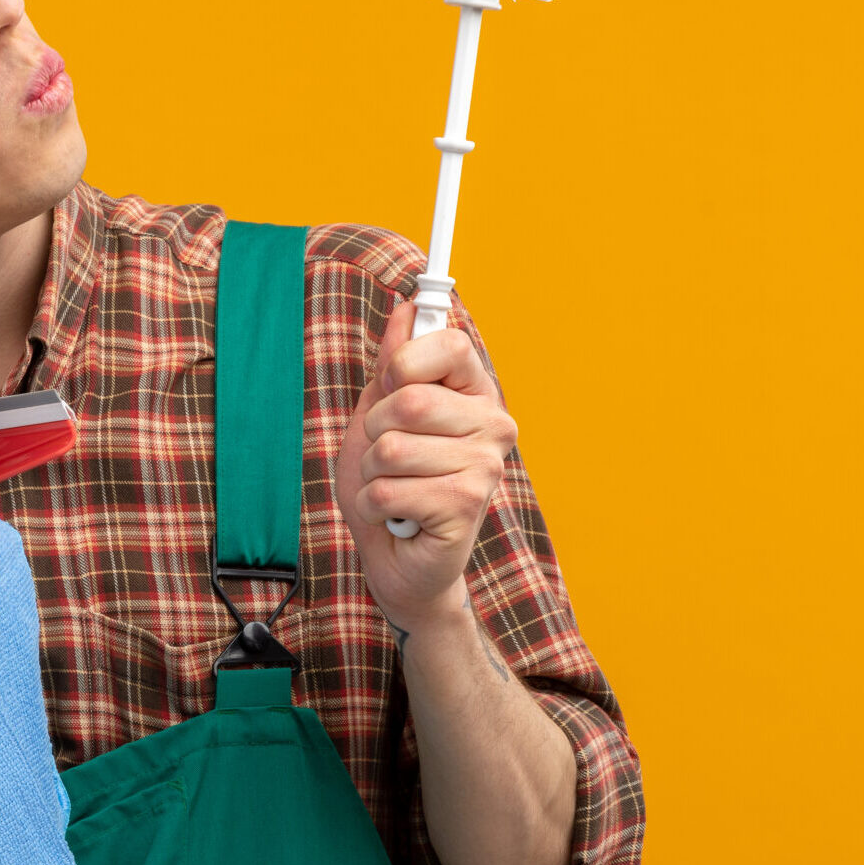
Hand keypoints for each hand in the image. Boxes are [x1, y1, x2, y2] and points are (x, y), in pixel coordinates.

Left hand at [333, 298, 517, 629]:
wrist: (398, 559)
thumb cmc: (390, 484)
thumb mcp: (378, 415)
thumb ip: (392, 364)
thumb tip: (408, 305)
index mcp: (474, 393)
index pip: (448, 343)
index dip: (404, 363)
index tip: (393, 386)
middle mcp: (492, 424)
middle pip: (408, 400)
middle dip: (374, 433)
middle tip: (388, 459)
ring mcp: (484, 466)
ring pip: (391, 448)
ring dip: (372, 474)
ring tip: (394, 490)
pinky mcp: (465, 505)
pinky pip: (388, 489)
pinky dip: (373, 506)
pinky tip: (396, 516)